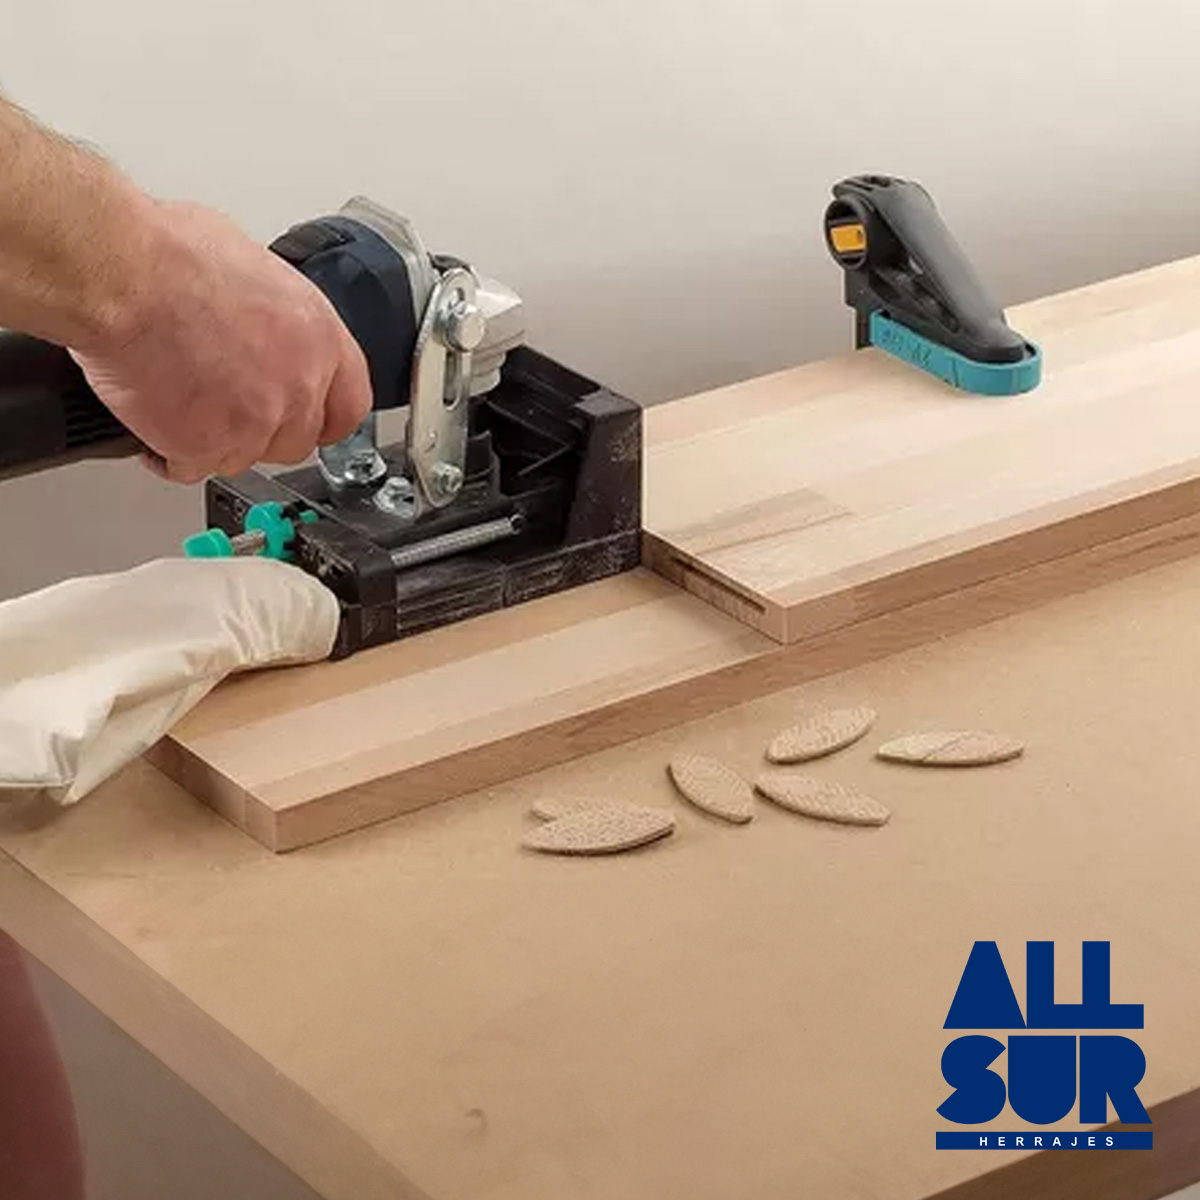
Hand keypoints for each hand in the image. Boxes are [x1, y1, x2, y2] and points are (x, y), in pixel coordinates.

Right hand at [72, 201, 371, 483]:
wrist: (121, 275)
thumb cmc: (170, 255)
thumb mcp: (253, 266)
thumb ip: (274, 314)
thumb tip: (260, 318)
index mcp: (318, 337)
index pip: (349, 404)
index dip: (322, 417)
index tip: (305, 420)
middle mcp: (299, 384)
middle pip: (296, 440)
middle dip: (261, 431)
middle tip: (225, 409)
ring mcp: (257, 422)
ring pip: (244, 457)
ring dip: (215, 442)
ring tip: (180, 406)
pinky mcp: (209, 447)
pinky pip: (192, 467)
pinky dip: (169, 454)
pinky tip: (154, 425)